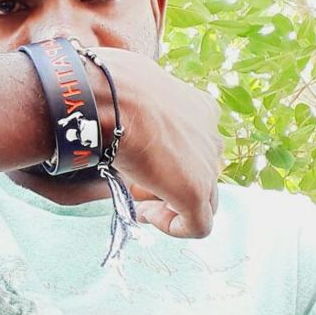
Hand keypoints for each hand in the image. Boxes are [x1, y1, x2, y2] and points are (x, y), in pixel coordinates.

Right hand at [88, 48, 222, 238]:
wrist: (106, 97)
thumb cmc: (108, 87)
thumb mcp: (130, 90)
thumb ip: (135, 103)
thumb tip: (109, 102)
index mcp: (199, 108)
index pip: (194, 143)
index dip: (168, 156)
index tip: (141, 162)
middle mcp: (210, 135)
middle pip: (199, 170)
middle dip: (169, 180)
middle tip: (137, 184)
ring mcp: (205, 164)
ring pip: (203, 198)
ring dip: (170, 202)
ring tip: (138, 199)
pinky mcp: (195, 191)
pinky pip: (198, 225)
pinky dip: (173, 227)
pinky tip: (145, 215)